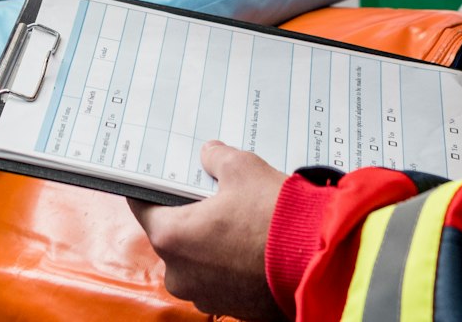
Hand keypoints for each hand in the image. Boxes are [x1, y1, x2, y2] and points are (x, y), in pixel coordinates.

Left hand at [131, 142, 285, 320]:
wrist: (318, 263)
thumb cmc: (274, 217)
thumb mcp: (243, 168)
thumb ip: (217, 158)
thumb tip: (210, 154)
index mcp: (171, 236)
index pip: (142, 207)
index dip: (152, 189)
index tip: (160, 179)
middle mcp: (180, 274)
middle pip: (172, 235)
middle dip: (190, 215)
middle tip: (212, 195)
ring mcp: (205, 296)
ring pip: (198, 260)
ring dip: (211, 243)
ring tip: (239, 220)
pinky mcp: (232, 309)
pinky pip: (222, 280)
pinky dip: (231, 264)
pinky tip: (253, 245)